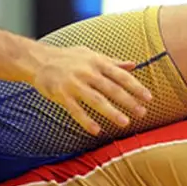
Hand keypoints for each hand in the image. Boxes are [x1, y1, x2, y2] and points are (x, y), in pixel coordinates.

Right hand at [32, 46, 151, 134]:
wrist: (38, 59)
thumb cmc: (67, 58)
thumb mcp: (91, 55)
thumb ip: (112, 62)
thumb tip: (133, 65)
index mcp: (97, 62)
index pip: (121, 75)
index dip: (135, 86)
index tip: (148, 98)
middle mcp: (87, 72)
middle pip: (111, 88)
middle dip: (128, 101)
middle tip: (142, 113)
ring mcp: (74, 83)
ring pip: (95, 99)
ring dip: (111, 111)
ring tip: (124, 123)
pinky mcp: (61, 94)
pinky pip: (75, 109)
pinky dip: (85, 120)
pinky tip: (96, 130)